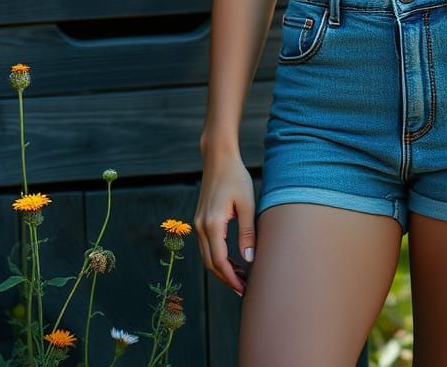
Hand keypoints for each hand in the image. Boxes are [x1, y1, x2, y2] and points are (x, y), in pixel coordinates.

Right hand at [193, 147, 257, 296]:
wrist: (218, 157)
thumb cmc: (235, 177)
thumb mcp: (247, 204)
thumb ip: (247, 233)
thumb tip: (249, 260)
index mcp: (212, 224)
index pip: (219, 262)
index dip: (231, 278)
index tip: (245, 289)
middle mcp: (200, 226)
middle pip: (210, 263)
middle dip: (226, 279)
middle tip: (245, 289)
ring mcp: (198, 223)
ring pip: (207, 256)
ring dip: (222, 269)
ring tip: (241, 277)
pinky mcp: (200, 219)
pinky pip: (206, 246)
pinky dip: (217, 257)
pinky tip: (232, 260)